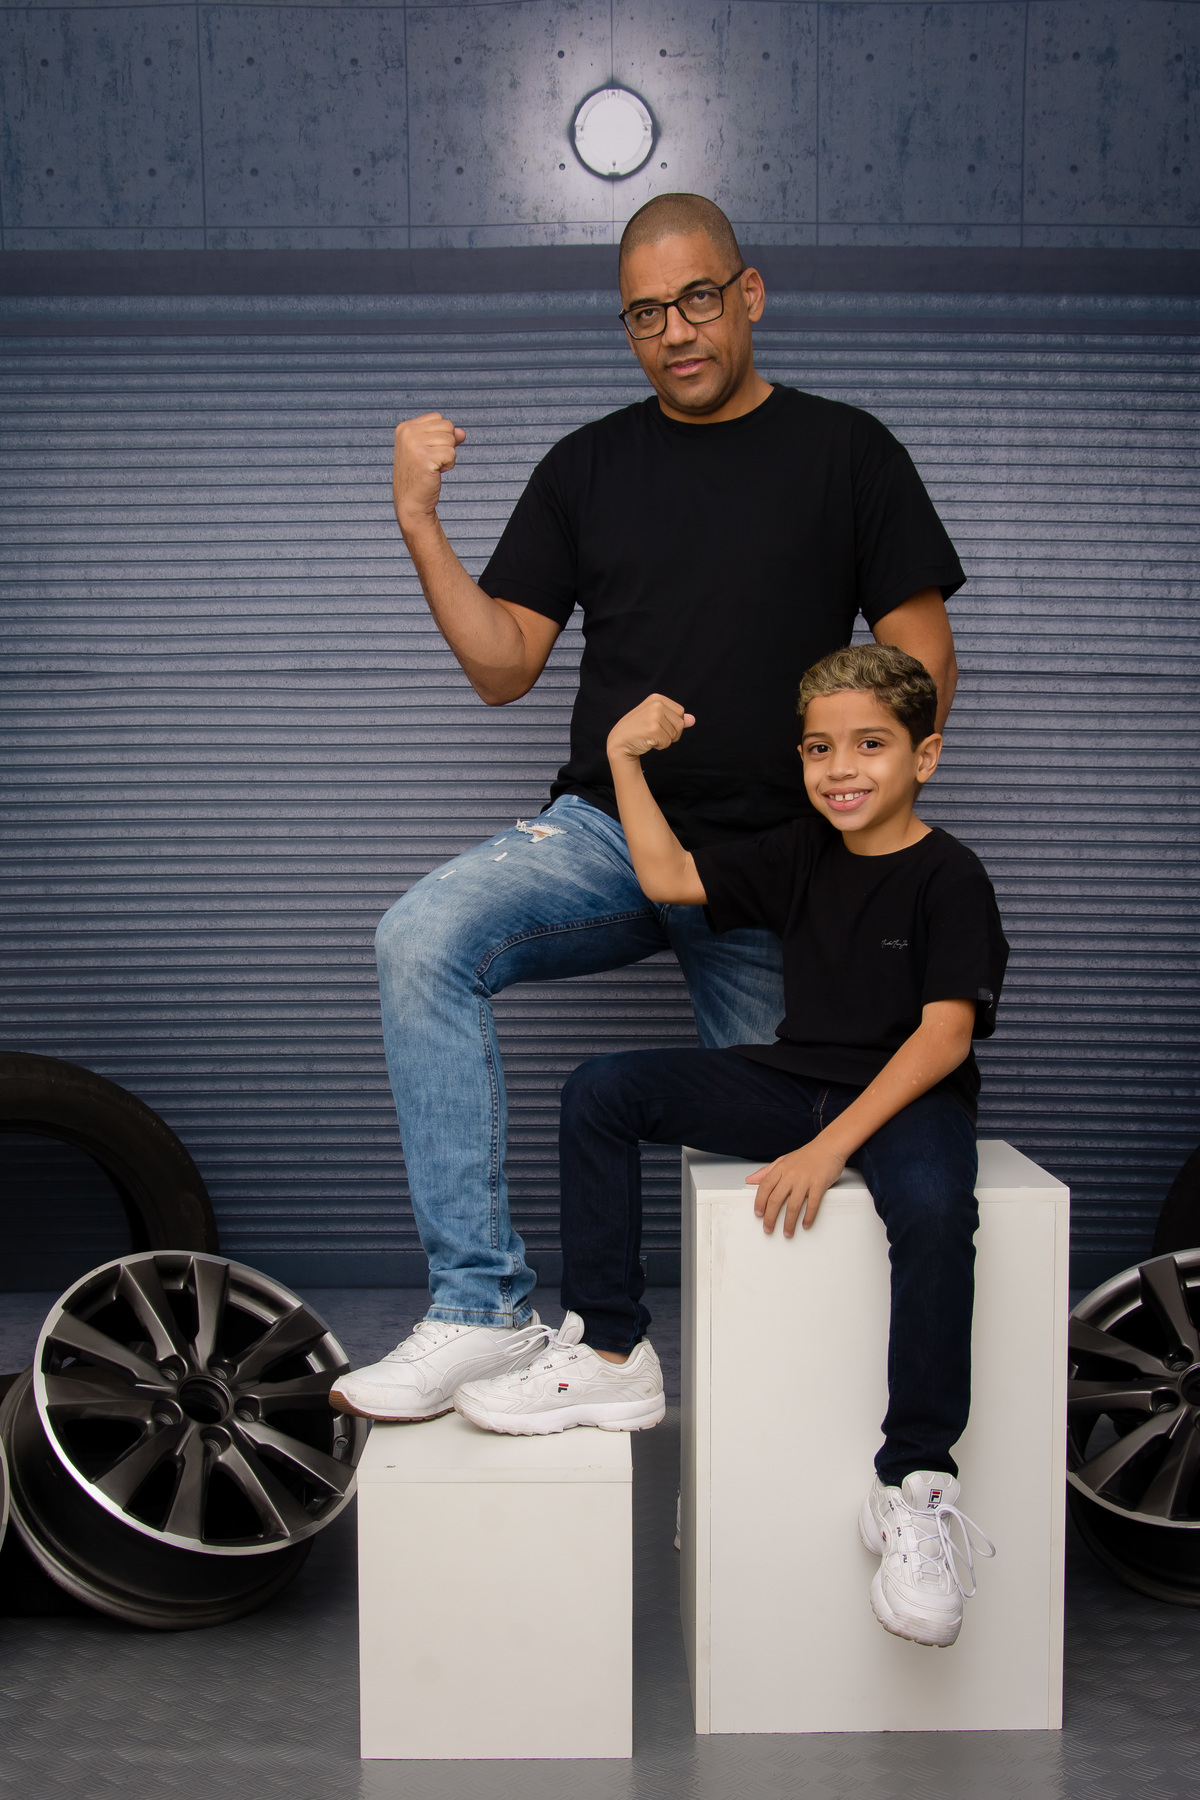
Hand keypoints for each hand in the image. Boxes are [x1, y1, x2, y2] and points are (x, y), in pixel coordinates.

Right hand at [393, 412, 466, 531]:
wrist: (411, 502)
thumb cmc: (420, 477)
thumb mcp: (430, 451)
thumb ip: (445, 437)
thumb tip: (462, 433)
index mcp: (405, 428)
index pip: (438, 418)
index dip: (441, 436)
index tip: (428, 453)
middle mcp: (408, 433)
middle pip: (447, 426)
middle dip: (447, 445)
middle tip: (432, 461)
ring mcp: (415, 444)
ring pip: (451, 439)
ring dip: (448, 456)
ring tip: (434, 467)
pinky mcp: (425, 457)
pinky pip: (452, 453)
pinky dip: (449, 465)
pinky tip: (436, 473)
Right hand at [607, 694, 694, 762]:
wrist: (619, 741)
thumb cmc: (638, 730)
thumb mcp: (657, 719)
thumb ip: (674, 718)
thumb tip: (693, 720)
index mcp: (657, 698)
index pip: (680, 712)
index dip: (674, 724)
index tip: (660, 726)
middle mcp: (656, 704)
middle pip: (680, 724)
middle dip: (672, 733)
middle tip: (655, 733)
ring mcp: (654, 716)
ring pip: (675, 734)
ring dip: (665, 740)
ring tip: (650, 736)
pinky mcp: (653, 729)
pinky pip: (667, 743)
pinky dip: (660, 746)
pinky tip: (648, 741)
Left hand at [747, 1139, 847, 1236]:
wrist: (829, 1146)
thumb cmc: (807, 1155)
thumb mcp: (783, 1160)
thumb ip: (766, 1171)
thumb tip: (750, 1180)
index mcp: (781, 1168)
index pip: (765, 1187)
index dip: (759, 1202)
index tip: (758, 1214)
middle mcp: (791, 1174)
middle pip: (776, 1199)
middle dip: (770, 1217)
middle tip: (768, 1229)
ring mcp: (805, 1180)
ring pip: (793, 1205)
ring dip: (789, 1222)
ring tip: (787, 1233)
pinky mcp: (819, 1184)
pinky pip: (813, 1204)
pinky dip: (808, 1217)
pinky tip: (805, 1224)